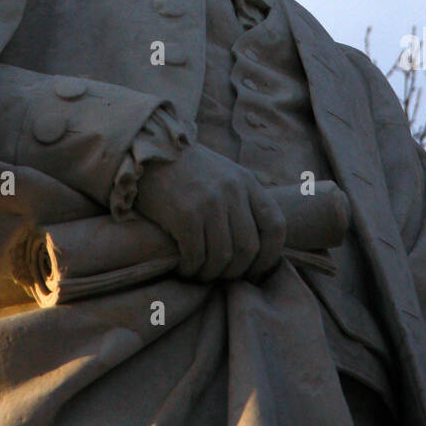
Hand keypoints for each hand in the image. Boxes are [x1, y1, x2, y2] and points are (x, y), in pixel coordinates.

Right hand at [135, 143, 285, 282]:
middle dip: (236, 271)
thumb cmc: (188, 169)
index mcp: (246, 181)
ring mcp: (209, 202)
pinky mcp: (184, 214)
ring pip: (223, 257)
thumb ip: (243, 200)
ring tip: (200, 272)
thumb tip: (257, 245)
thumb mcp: (224, 174)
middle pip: (248, 248)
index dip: (270, 255)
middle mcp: (232, 190)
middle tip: (221, 275)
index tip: (255, 270)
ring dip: (211, 273)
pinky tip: (184, 266)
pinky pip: (196, 256)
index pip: (275, 225)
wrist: (149, 150)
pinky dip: (191, 269)